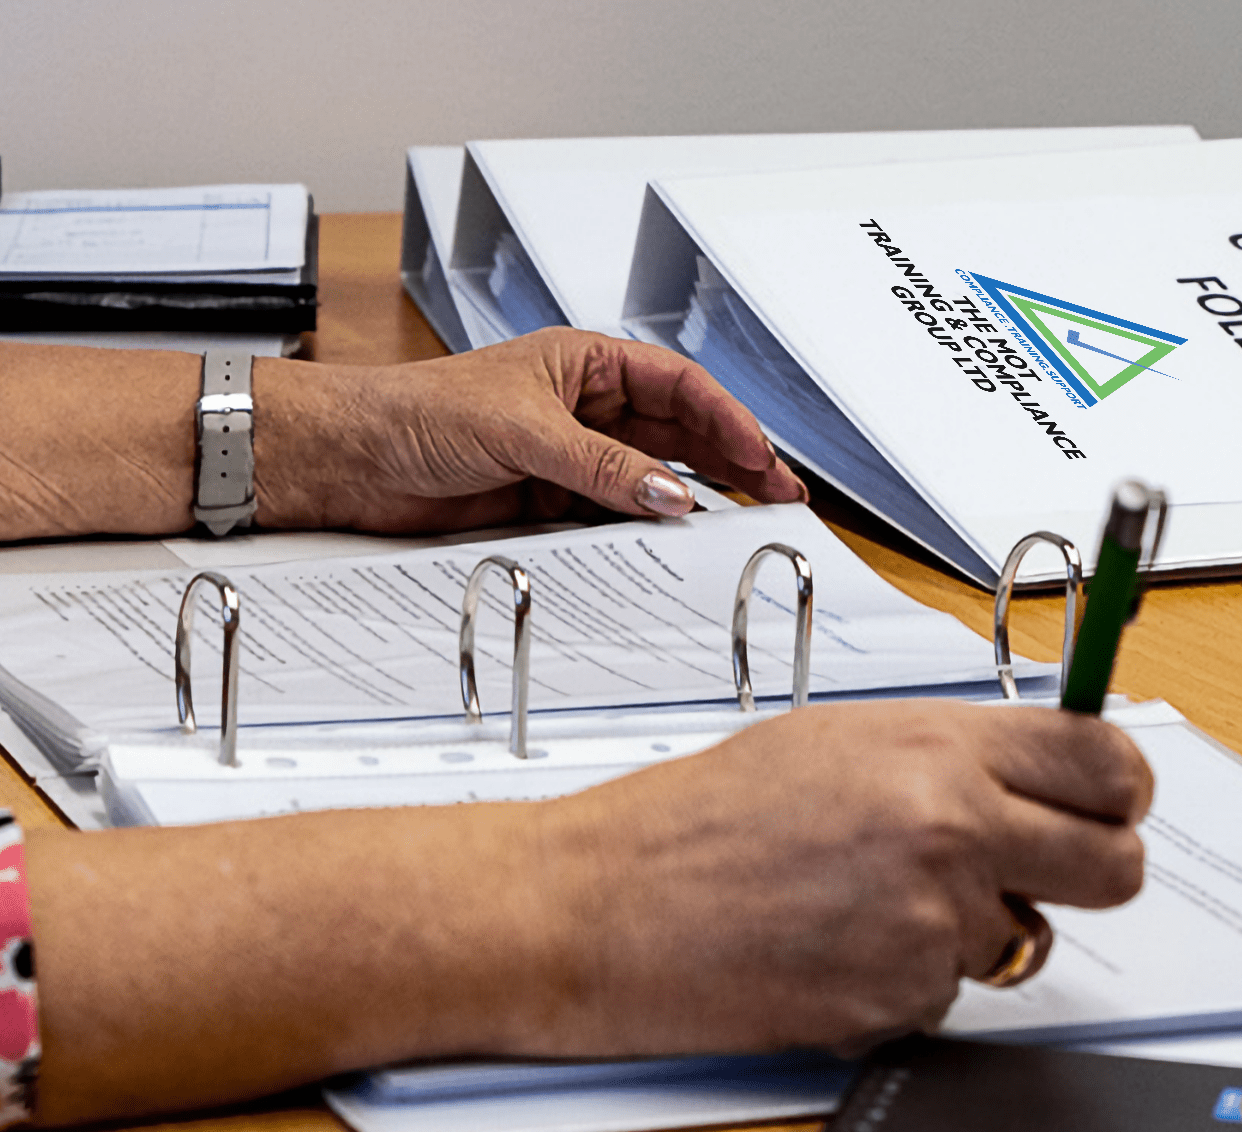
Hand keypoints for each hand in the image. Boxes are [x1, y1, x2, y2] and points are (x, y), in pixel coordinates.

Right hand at [26, 699, 1149, 1124]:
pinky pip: (955, 996)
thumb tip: (1038, 773)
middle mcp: (950, 825)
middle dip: (1085, 872)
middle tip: (1029, 870)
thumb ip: (947, 752)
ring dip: (975, 928)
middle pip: (1116, 864)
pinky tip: (837, 949)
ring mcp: (931, 920)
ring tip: (871, 903)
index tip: (1109, 802)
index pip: (1108, 761)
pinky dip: (913, 980)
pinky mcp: (901, 1001)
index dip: (1119, 790)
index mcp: (935, 744)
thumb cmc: (695, 817)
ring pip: (1029, 938)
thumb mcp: (833, 742)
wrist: (601, 903)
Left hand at [254, 327, 807, 531]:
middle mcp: (584, 410)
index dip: (727, 419)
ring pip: (653, 479)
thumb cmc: (416, 411)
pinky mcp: (552, 503)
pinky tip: (669, 545)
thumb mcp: (521, 430)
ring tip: (741, 523)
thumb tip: (667, 494)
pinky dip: (644, 532)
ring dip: (694, 500)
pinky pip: (615, 517)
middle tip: (777, 494)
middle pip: (679, 434)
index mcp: (583, 365)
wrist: (352, 461)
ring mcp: (572, 459)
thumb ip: (600, 466)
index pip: (677, 387)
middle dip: (731, 461)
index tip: (761, 456)